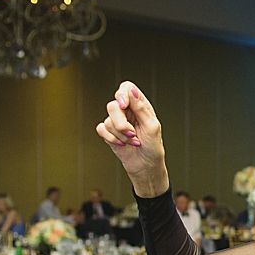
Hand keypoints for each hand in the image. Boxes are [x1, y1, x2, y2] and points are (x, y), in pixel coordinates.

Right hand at [95, 81, 167, 195]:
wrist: (146, 166)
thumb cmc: (153, 147)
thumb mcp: (152, 127)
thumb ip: (141, 108)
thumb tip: (132, 91)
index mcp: (140, 106)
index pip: (126, 88)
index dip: (122, 94)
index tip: (124, 105)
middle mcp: (128, 111)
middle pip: (113, 105)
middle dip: (121, 123)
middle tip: (132, 133)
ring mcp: (117, 122)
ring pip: (107, 119)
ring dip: (120, 134)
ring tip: (133, 142)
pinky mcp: (109, 133)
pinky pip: (101, 129)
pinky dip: (111, 138)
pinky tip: (122, 144)